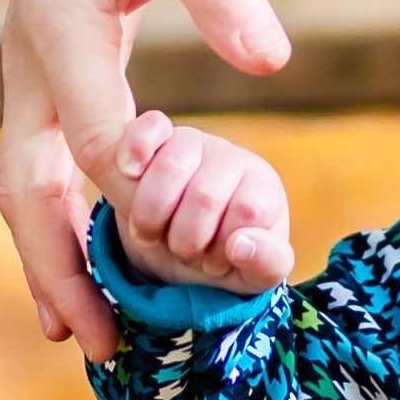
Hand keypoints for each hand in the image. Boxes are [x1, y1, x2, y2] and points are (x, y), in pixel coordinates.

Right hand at [0, 0, 290, 363]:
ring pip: (24, 189)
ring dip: (51, 265)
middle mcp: (29, 62)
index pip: (92, 142)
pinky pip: (43, 171)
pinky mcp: (50, 79)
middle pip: (27, 189)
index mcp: (59, 29)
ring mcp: (31, 75)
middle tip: (96, 344)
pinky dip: (62, 229)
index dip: (133, 200)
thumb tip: (270, 60)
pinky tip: (94, 279)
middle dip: (59, 270)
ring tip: (85, 339)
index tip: (176, 248)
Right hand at [111, 113, 294, 291]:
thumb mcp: (253, 272)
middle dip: (187, 241)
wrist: (180, 241)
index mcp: (263, 189)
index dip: (223, 247)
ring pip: (171, 167)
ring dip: (151, 216)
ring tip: (152, 234)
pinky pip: (149, 126)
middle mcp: (232, 159)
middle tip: (184, 252)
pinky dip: (136, 148)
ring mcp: (194, 142)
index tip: (215, 260)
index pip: (248, 211)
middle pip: (205, 197)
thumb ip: (266, 265)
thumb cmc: (225, 256)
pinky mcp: (158, 134)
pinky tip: (132, 172)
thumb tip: (240, 245)